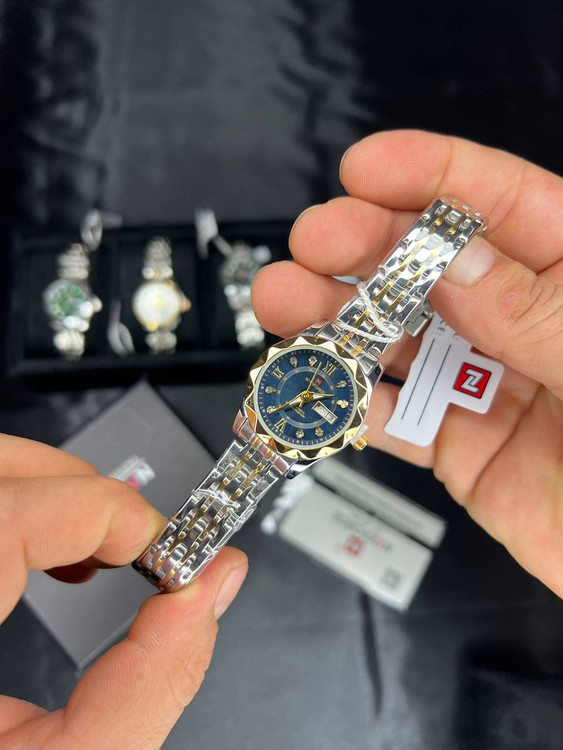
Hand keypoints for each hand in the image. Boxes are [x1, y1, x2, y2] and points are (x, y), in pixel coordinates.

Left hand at [0, 435, 246, 748]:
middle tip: (136, 544)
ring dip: (56, 496)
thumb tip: (212, 585)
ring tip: (100, 551)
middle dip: (79, 489)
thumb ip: (152, 678)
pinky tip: (56, 563)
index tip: (160, 549)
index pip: (7, 512)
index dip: (103, 512)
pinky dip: (30, 517)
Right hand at [252, 130, 562, 595]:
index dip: (435, 176)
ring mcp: (492, 388)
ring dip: (339, 323)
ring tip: (285, 308)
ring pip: (404, 342)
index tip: (367, 167)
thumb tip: (449, 257)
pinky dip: (348, 408)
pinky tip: (308, 389)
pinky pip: (397, 422)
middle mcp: (531, 327)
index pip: (509, 206)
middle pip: (438, 269)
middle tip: (312, 242)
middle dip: (368, 249)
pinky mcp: (464, 450)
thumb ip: (535, 314)